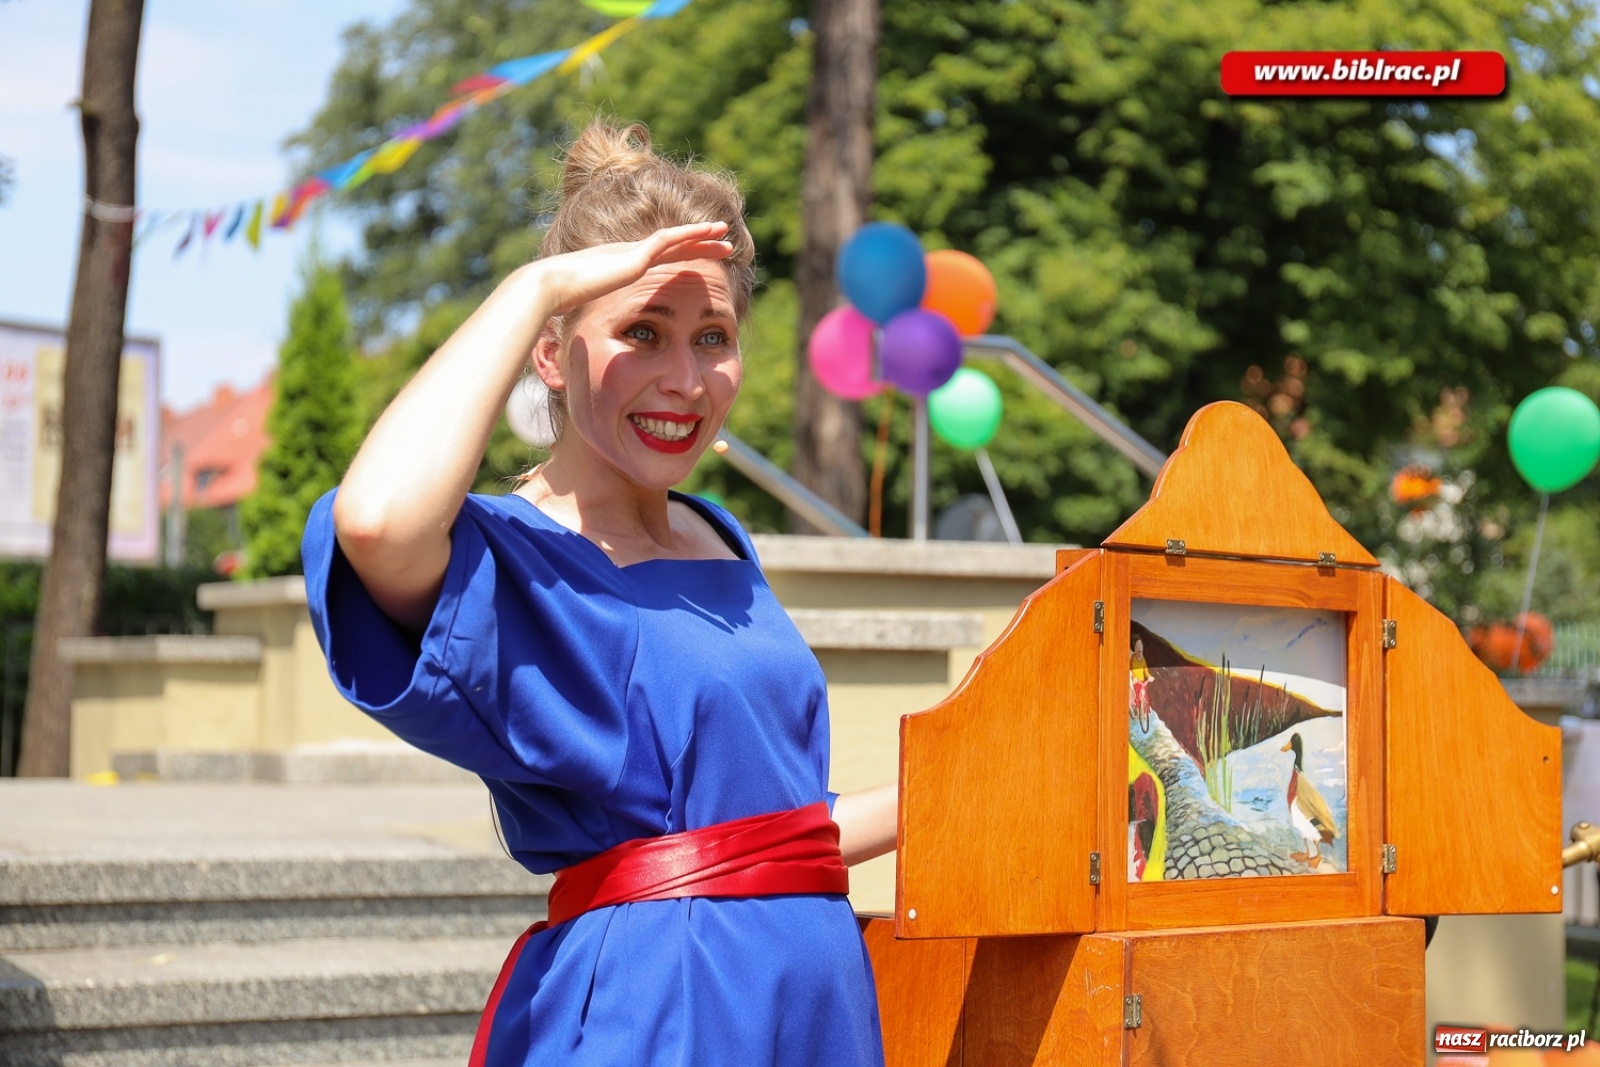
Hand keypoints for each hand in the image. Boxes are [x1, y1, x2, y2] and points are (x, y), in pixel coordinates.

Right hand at [531, 221, 733, 317]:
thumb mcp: (587, 311)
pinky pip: (670, 240)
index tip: (700, 260)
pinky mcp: (634, 255)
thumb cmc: (560, 304)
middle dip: (698, 242)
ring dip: (702, 234)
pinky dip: (691, 234)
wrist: (548, 289)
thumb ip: (598, 315)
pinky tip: (709, 232)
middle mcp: (627, 254)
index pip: (658, 259)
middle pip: (672, 245)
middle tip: (722, 242)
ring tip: (725, 233)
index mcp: (619, 267)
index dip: (682, 257)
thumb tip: (597, 339)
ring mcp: (631, 252)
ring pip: (676, 239)